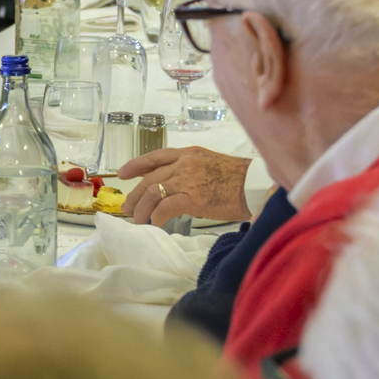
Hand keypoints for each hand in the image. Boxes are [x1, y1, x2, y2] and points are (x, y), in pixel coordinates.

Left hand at [115, 146, 252, 224]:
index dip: (136, 165)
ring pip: (152, 193)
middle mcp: (184, 164)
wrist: (257, 185)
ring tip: (138, 220)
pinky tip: (155, 224)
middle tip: (127, 208)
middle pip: (149, 178)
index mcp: (188, 154)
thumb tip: (177, 186)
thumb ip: (192, 170)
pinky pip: (164, 208)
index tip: (122, 173)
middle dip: (134, 194)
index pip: (155, 156)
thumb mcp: (211, 165)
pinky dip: (156, 217)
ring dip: (142, 209)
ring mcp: (186, 180)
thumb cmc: (240, 179)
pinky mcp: (192, 197)